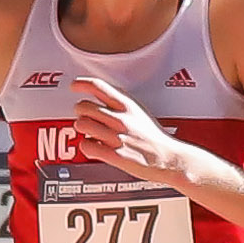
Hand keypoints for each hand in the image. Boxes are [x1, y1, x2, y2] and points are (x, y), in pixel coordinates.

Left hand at [70, 78, 189, 182]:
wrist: (169, 158)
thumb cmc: (155, 138)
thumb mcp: (140, 112)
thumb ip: (121, 105)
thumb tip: (102, 98)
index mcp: (128, 105)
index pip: (98, 86)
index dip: (81, 84)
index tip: (74, 86)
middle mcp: (121, 118)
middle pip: (84, 106)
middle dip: (81, 112)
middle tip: (85, 117)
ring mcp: (116, 136)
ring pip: (82, 124)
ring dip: (83, 129)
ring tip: (90, 133)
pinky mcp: (114, 154)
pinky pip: (86, 145)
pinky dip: (87, 146)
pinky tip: (94, 147)